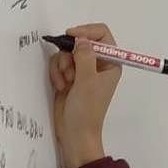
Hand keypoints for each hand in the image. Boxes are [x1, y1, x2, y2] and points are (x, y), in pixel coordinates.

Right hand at [48, 22, 121, 167]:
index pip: (102, 35)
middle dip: (70, 55)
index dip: (87, 32)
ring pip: (67, 53)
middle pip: (80, 42)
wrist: (75, 135)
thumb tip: (80, 39)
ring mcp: (82, 71)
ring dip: (62, 66)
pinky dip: (57, 74)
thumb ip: (85, 56)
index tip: (72, 36)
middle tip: (70, 71)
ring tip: (65, 83)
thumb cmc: (87, 110)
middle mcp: (97, 64)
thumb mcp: (88, 81)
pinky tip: (60, 87)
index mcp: (110, 63)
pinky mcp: (68, 78)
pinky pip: (58, 64)